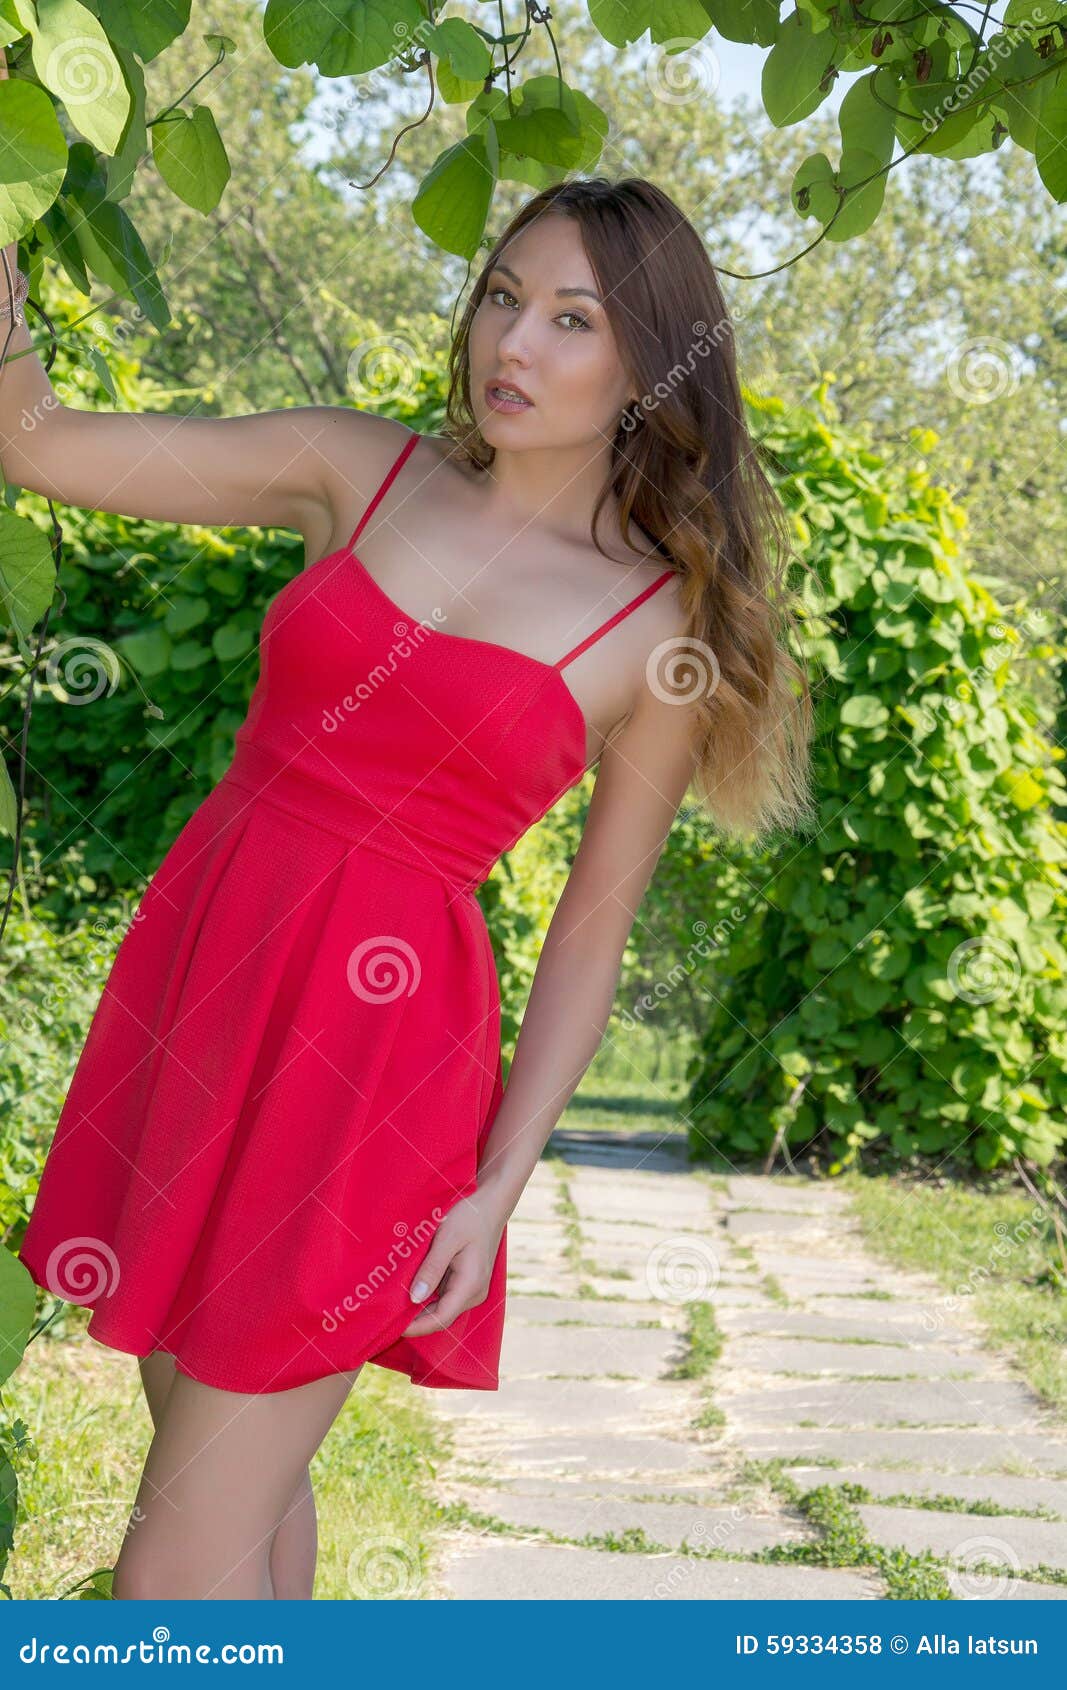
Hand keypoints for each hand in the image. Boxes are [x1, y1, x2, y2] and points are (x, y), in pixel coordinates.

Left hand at [401, 1189, 505, 1337]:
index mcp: (471, 1285)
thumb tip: (415, 1298)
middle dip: (414, 1320)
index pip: (441, 1318)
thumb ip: (431, 1268)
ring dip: (419, 1308)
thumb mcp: (447, 1238)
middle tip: (385, 1316)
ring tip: (392, 1305)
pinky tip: (408, 1289)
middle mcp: (474, 1293)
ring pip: (441, 1308)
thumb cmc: (469, 1216)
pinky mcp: (467, 1283)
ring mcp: (472, 1289)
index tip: (390, 1327)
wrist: (491, 1205)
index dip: (416, 1327)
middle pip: (440, 1317)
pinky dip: (427, 1296)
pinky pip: (444, 1296)